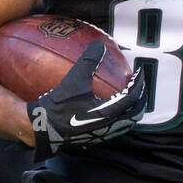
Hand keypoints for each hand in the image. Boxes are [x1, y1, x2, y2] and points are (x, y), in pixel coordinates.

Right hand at [27, 42, 146, 162]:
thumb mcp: (73, 80)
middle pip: (136, 114)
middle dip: (140, 99)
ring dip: (131, 109)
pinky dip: (119, 116)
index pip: (133, 98)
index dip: (139, 84)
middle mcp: (109, 127)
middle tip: (138, 85)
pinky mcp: (95, 137)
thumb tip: (98, 44)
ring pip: (126, 123)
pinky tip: (109, 106)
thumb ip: (87, 61)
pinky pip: (115, 127)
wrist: (42, 128)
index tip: (139, 73)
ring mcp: (103, 135)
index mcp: (108, 114)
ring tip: (128, 95)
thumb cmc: (58, 106)